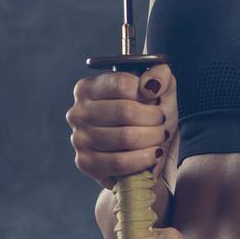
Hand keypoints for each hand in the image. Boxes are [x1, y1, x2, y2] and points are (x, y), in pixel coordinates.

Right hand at [66, 62, 176, 187]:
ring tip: (158, 137)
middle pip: (124, 111)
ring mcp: (79, 139)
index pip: (121, 84)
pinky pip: (119, 162)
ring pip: (124, 137)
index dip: (146, 94)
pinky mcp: (86, 163)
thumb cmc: (148, 116)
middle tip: (161, 122)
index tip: (156, 100)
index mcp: (88, 88)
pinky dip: (143, 159)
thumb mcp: (160, 88)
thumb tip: (149, 85)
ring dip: (152, 138)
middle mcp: (78, 112)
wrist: (147, 151)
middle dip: (153, 118)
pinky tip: (152, 154)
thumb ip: (159, 75)